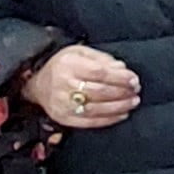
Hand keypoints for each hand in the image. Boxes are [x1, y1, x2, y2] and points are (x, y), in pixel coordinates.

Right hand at [20, 44, 140, 130]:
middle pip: (99, 91)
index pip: (99, 73)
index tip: (134, 79)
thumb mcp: (80, 52)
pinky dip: (108, 120)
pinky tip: (122, 114)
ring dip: (119, 107)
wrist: (38, 84)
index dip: (119, 77)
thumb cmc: (63, 65)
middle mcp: (64, 85)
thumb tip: (122, 69)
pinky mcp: (64, 119)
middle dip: (122, 92)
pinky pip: (89, 122)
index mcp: (69, 65)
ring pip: (96, 108)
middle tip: (136, 91)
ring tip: (133, 102)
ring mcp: (63, 104)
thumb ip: (102, 59)